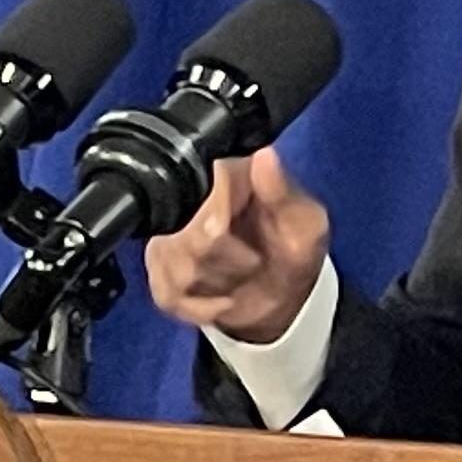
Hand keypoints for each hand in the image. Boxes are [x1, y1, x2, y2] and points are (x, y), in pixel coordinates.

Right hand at [144, 146, 332, 343]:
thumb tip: (266, 155)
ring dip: (218, 283)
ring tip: (237, 275)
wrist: (279, 294)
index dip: (219, 219)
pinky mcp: (158, 272)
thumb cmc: (292, 250)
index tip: (238, 232)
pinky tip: (221, 295)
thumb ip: (282, 191)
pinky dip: (203, 305)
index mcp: (222, 173)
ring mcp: (165, 237)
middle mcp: (184, 199)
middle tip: (251, 260)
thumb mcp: (304, 222)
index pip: (199, 190)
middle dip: (225, 260)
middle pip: (185, 237)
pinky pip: (170, 295)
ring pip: (179, 269)